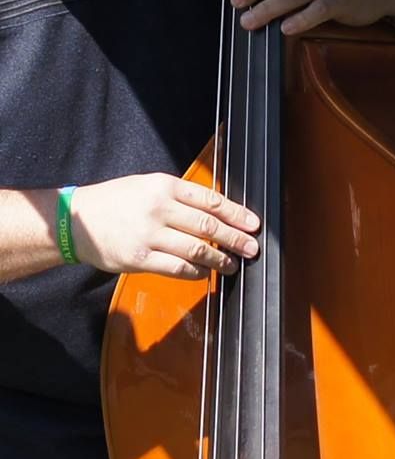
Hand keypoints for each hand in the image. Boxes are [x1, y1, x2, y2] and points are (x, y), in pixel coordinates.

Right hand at [70, 173, 259, 278]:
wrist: (77, 220)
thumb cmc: (116, 200)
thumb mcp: (147, 185)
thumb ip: (178, 197)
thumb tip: (215, 211)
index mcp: (164, 186)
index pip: (210, 200)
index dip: (236, 213)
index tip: (253, 224)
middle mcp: (159, 208)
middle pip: (208, 225)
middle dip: (234, 238)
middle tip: (252, 248)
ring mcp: (150, 235)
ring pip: (196, 249)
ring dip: (219, 259)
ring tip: (233, 264)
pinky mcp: (140, 259)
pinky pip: (177, 269)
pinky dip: (196, 273)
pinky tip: (205, 273)